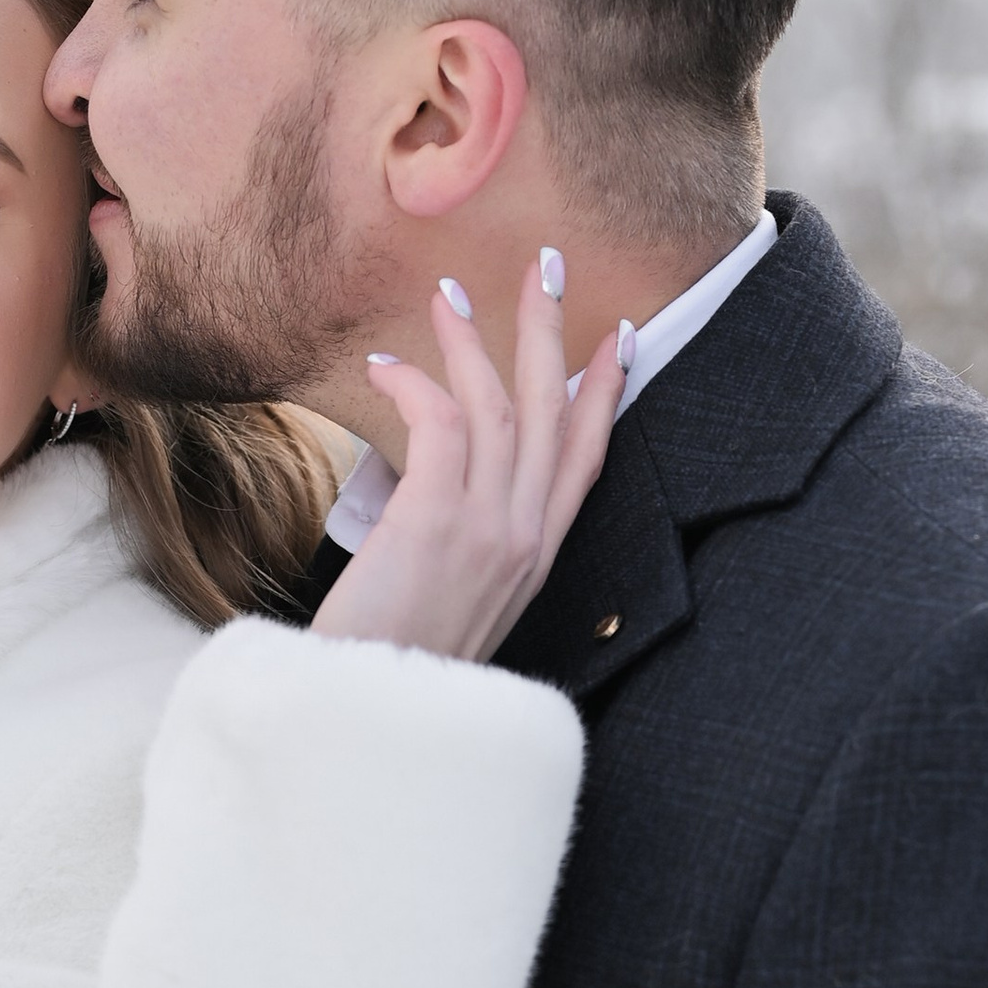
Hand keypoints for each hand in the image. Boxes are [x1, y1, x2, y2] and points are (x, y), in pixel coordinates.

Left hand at [311, 246, 626, 662]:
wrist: (370, 722)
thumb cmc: (391, 666)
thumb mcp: (451, 608)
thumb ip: (464, 552)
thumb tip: (435, 505)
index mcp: (536, 559)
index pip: (585, 460)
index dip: (604, 394)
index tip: (618, 338)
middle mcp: (525, 540)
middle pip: (553, 413)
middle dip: (553, 331)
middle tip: (545, 265)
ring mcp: (487, 531)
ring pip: (500, 407)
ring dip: (474, 340)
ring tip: (447, 293)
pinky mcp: (437, 523)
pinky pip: (441, 423)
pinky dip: (417, 385)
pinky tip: (386, 368)